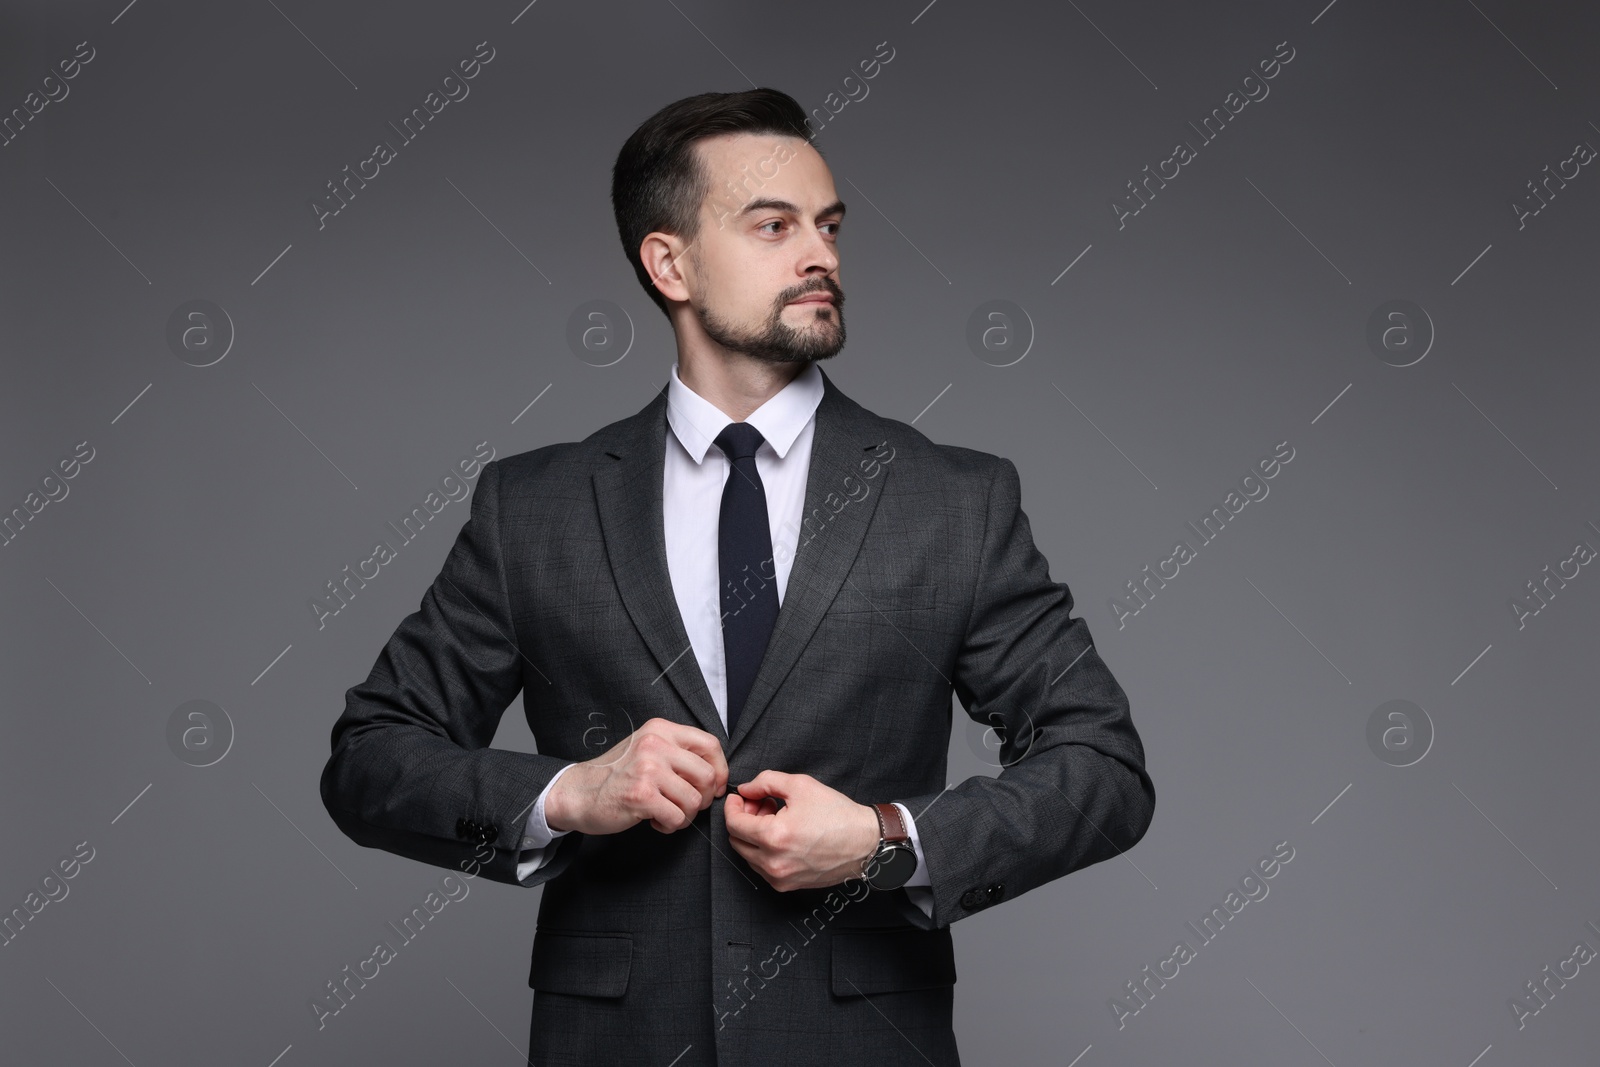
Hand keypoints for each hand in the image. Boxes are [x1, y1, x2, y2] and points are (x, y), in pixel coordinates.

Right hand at [546, 717, 727, 834]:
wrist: (578, 792)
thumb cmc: (616, 775)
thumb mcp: (647, 749)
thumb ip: (678, 752)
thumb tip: (717, 773)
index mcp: (661, 730)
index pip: (710, 745)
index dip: (721, 770)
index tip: (715, 787)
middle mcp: (655, 744)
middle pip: (708, 775)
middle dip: (704, 799)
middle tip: (687, 806)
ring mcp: (648, 769)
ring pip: (695, 800)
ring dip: (686, 816)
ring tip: (668, 815)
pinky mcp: (641, 795)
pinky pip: (677, 817)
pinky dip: (671, 826)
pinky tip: (655, 822)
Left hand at [724, 771, 880, 891]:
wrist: (865, 843)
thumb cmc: (838, 815)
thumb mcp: (801, 785)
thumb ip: (766, 782)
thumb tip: (746, 790)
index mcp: (774, 837)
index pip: (734, 823)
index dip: (733, 806)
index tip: (740, 797)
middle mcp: (773, 862)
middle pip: (736, 840)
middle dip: (744, 819)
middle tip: (762, 805)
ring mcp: (780, 877)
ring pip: (747, 855)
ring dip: (753, 836)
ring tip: (776, 819)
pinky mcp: (787, 886)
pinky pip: (762, 868)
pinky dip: (764, 851)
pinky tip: (783, 836)